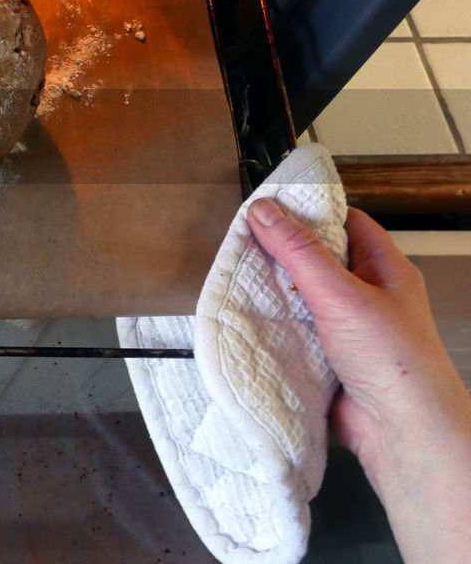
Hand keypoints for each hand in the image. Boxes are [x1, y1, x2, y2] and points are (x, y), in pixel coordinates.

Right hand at [247, 199, 470, 562]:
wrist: (400, 432)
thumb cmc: (394, 361)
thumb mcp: (341, 294)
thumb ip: (299, 251)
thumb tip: (264, 211)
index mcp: (386, 268)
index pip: (345, 222)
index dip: (309, 211)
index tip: (268, 205)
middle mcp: (368, 295)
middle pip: (318, 259)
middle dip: (282, 253)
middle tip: (243, 241)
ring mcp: (347, 327)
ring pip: (302, 297)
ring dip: (274, 291)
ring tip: (238, 275)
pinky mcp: (327, 356)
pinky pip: (294, 331)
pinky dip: (273, 325)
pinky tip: (248, 317)